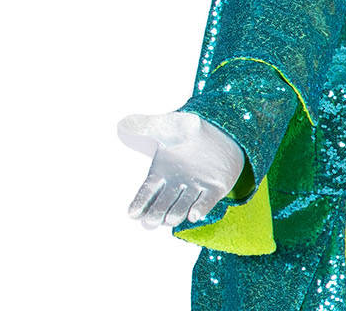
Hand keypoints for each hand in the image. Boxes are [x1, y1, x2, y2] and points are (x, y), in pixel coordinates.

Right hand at [119, 111, 244, 227]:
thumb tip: (123, 124)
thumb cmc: (190, 131)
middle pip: (161, 206)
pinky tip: (195, 215)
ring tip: (171, 218)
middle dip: (155, 215)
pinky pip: (206, 202)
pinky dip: (200, 209)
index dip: (139, 203)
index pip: (146, 192)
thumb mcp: (171, 126)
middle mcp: (176, 185)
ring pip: (181, 208)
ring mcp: (195, 189)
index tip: (132, 213)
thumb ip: (149, 127)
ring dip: (175, 214)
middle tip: (151, 221)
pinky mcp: (215, 189)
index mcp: (161, 173)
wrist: (223, 132)